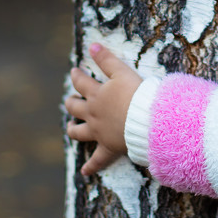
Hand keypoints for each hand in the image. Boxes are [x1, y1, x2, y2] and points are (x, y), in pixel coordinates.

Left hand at [65, 43, 142, 175]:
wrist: (147, 120)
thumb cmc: (138, 94)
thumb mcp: (122, 72)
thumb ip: (106, 59)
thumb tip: (92, 44)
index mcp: (97, 94)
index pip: (81, 82)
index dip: (77, 76)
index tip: (75, 71)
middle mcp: (93, 114)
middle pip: (74, 107)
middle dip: (71, 103)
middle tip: (70, 100)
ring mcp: (98, 132)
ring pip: (78, 132)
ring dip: (73, 129)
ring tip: (70, 128)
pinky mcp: (108, 148)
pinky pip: (97, 160)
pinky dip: (91, 166)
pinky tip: (84, 172)